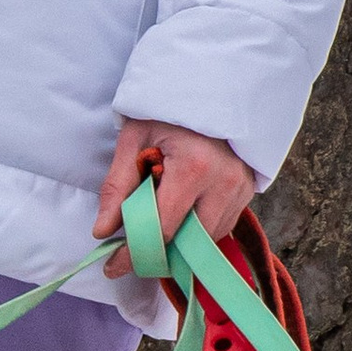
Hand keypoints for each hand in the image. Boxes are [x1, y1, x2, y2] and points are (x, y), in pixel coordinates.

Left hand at [95, 119, 256, 280]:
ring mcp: (241, 189)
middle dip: (155, 255)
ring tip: (151, 232)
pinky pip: (220, 228)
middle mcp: (224, 184)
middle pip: (187, 243)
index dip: (134, 252)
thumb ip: (118, 186)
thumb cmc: (168, 111)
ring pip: (206, 241)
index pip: (162, 229)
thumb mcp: (134, 139)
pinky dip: (196, 233)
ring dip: (177, 245)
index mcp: (194, 168)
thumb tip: (102, 231)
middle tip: (127, 255)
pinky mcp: (249, 191)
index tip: (112, 266)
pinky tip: (179, 219)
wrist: (211, 85)